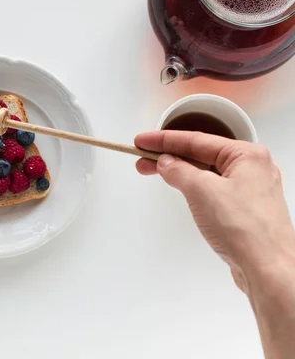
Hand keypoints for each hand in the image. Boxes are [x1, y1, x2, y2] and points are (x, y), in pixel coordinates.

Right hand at [134, 131, 294, 290]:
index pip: (197, 140)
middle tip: (142, 159)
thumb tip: (166, 162)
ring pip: (207, 173)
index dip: (164, 140)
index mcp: (247, 155)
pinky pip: (213, 189)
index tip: (142, 141)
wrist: (268, 269)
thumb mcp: (201, 190)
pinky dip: (194, 186)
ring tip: (156, 173)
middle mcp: (253, 168)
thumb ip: (179, 170)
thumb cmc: (246, 229)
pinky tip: (181, 188)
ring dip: (180, 172)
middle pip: (201, 155)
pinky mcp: (245, 210)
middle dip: (169, 157)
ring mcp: (250, 190)